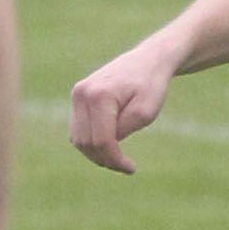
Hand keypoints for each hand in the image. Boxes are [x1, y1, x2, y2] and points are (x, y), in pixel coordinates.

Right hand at [68, 45, 175, 172]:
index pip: (101, 140)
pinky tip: (111, 146)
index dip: (115, 160)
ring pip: (78, 139)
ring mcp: (77, 94)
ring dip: (96, 154)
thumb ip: (123, 130)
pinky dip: (92, 143)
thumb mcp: (145, 113)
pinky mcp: (78, 97)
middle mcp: (82, 94)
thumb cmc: (151, 85)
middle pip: (85, 142)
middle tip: (126, 166)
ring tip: (119, 158)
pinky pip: (78, 130)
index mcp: (99, 95)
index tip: (131, 168)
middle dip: (105, 159)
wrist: (148, 60)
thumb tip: (103, 146)